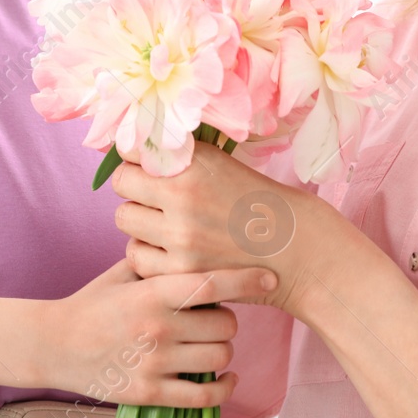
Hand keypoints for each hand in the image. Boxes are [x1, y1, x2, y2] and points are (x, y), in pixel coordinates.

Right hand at [43, 256, 277, 407]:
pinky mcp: (150, 393)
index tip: (271, 276)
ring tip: (210, 344)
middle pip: (225, 325)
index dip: (247, 280)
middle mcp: (158, 327)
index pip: (212, 284)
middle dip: (227, 321)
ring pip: (220, 357)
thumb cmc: (92, 303)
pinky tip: (227, 378)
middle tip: (212, 319)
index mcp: (152, 292)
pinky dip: (225, 388)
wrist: (54, 344)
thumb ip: (160, 261)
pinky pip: (205, 396)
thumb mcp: (122, 272)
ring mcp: (155, 363)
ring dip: (223, 350)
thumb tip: (198, 243)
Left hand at [111, 142, 334, 313]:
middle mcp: (182, 200)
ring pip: (125, 221)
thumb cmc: (257, 201)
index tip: (144, 163)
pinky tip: (168, 249)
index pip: (130, 152)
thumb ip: (178, 155)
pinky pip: (136, 257)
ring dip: (139, 221)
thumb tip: (134, 144)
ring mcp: (180, 239)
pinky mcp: (181, 273)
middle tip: (156, 195)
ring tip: (163, 223)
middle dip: (135, 188)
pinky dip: (147, 252)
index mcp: (193, 167)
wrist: (296, 247)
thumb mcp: (220, 163)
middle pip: (122, 186)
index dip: (136, 157)